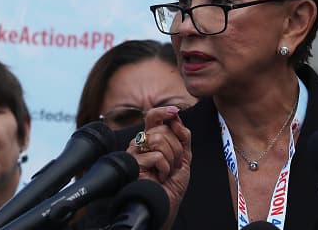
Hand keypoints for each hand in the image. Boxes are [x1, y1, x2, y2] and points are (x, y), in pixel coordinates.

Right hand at [126, 106, 190, 228]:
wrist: (162, 205)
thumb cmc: (171, 184)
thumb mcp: (183, 157)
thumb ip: (182, 136)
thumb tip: (176, 118)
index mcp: (150, 139)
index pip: (152, 117)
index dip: (163, 111)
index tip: (175, 111)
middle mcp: (140, 142)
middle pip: (163, 129)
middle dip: (177, 148)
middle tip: (175, 165)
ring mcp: (135, 151)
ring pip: (160, 140)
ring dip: (172, 160)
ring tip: (166, 172)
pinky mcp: (133, 162)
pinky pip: (158, 156)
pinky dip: (165, 169)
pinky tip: (160, 178)